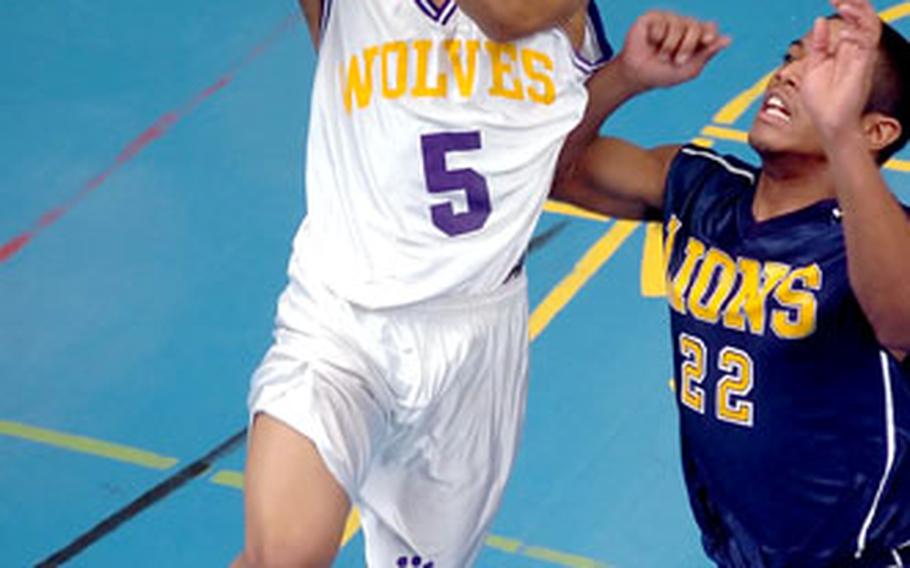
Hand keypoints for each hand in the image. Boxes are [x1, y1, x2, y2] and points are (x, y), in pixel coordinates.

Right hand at [616, 11, 730, 91]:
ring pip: (678, 25)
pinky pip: (661, 24)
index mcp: (696, 36)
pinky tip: (651, 42)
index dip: (709, 33)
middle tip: (677, 61)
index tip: (708, 41)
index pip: (710, 28)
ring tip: (661, 56)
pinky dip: (656, 38)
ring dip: (669, 46)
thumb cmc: (664, 74)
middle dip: (687, 46)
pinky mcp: (652, 17)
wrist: (638, 76)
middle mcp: (684, 24)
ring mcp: (668, 19)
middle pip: (695, 27)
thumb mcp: (689, 69)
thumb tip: (728, 39)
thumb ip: (707, 54)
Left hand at [801, 0, 881, 140]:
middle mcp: (856, 50)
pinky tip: (843, 32)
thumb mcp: (813, 66)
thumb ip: (818, 44)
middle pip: (863, 17)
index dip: (844, 4)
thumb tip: (820, 20)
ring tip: (841, 4)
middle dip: (854, 2)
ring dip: (857, 12)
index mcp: (844, 50)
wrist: (827, 123)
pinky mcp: (864, 65)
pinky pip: (867, 42)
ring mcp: (862, 57)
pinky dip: (856, 33)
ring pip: (869, 24)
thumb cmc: (821, 101)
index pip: (850, 19)